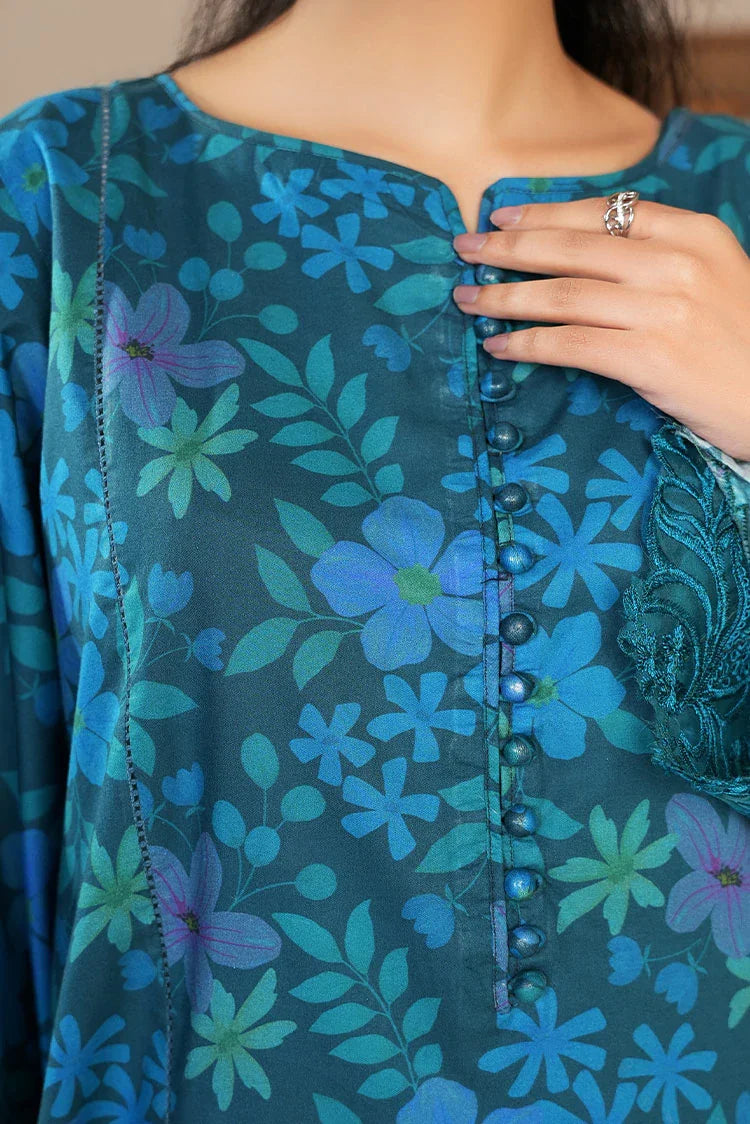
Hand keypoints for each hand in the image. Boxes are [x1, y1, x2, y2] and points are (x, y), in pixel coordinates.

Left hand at [451, 197, 749, 461]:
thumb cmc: (742, 347)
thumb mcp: (714, 279)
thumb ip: (659, 259)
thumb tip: (583, 253)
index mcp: (695, 234)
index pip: (604, 213)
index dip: (545, 214)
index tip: (502, 217)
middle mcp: (678, 263)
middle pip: (572, 248)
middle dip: (509, 247)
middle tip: (464, 249)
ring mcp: (665, 309)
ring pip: (562, 294)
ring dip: (504, 295)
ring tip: (467, 298)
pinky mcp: (650, 357)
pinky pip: (570, 345)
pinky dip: (526, 345)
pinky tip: (497, 346)